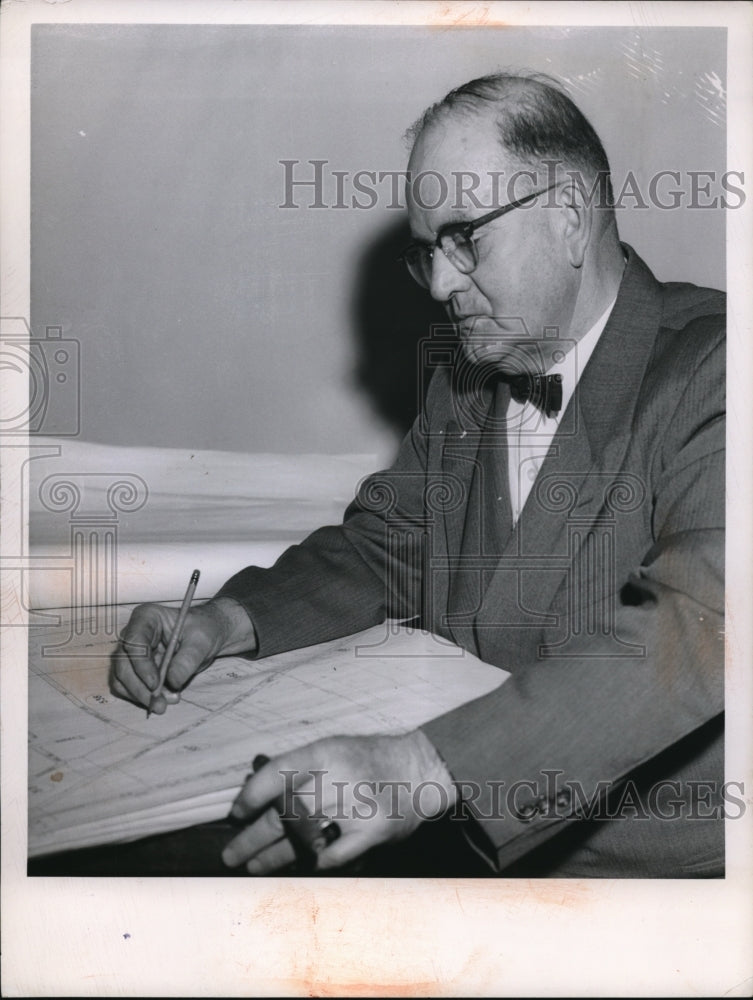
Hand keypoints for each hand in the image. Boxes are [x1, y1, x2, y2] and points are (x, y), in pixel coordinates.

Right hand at [111, 597, 255, 711]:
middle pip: (123, 664)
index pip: (134, 641)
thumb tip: (172, 681)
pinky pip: (128, 687)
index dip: (141, 665)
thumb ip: (187, 660)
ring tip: (165, 703)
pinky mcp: (134, 669)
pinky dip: (142, 697)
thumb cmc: (203, 630)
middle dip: (139, 687)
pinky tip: (164, 698)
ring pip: (122, 679)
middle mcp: (133, 634)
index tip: (155, 684)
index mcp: (146, 617)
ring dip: (140, 695)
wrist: (205, 637)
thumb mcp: (202, 641)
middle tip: (159, 704)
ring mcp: (131, 653)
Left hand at [221, 730, 456, 872]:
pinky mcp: (372, 832)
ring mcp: (355, 807)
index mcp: (325, 753)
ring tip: (253, 866)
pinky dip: (314, 864)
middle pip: (283, 815)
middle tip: (231, 854)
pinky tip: (299, 867)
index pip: (276, 773)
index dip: (250, 795)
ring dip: (273, 858)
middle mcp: (337, 778)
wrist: (420, 770)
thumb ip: (299, 768)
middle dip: (251, 839)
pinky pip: (332, 857)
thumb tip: (255, 794)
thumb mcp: (333, 749)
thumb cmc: (369, 760)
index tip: (236, 813)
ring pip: (301, 841)